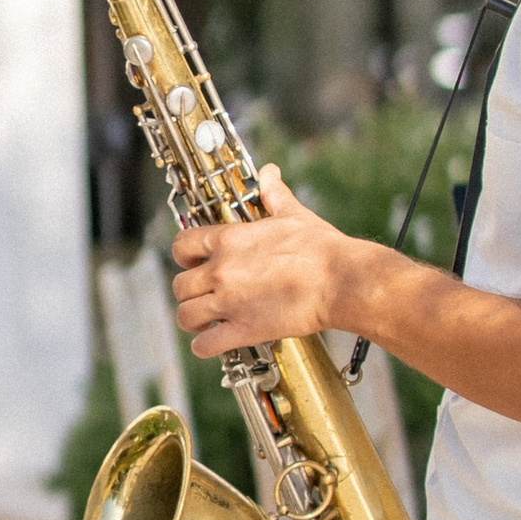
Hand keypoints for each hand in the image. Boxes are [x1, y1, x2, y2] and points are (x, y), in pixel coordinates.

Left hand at [172, 170, 366, 358]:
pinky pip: (206, 346)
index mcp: (229, 240)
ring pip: (186, 316)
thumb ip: (273, 194)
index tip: (193, 263)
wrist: (340, 280)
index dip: (184, 256)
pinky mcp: (244, 330)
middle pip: (180, 285)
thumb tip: (269, 173)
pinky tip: (213, 342)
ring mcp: (230, 302)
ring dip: (193, 319)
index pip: (181, 246)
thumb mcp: (292, 214)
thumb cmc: (320, 248)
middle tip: (202, 294)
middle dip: (188, 291)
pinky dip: (205, 347)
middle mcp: (222, 270)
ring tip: (204, 320)